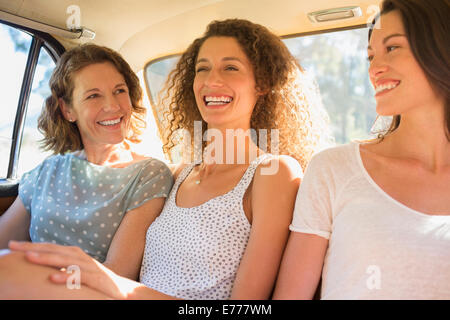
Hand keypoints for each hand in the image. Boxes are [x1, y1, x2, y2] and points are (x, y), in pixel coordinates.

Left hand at [8, 241, 128, 298]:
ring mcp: (91, 268)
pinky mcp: (99, 281)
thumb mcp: (78, 273)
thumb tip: (42, 268)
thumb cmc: (98, 283)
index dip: (33, 245)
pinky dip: (67, 276)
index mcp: (76, 256)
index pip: (51, 247)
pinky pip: (81, 277)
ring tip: (29, 257)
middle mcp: (82, 259)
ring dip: (48, 258)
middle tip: (13, 246)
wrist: (125, 292)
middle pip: (56, 250)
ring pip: (67, 260)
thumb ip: (63, 268)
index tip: (12, 245)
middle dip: (34, 248)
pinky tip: (52, 277)